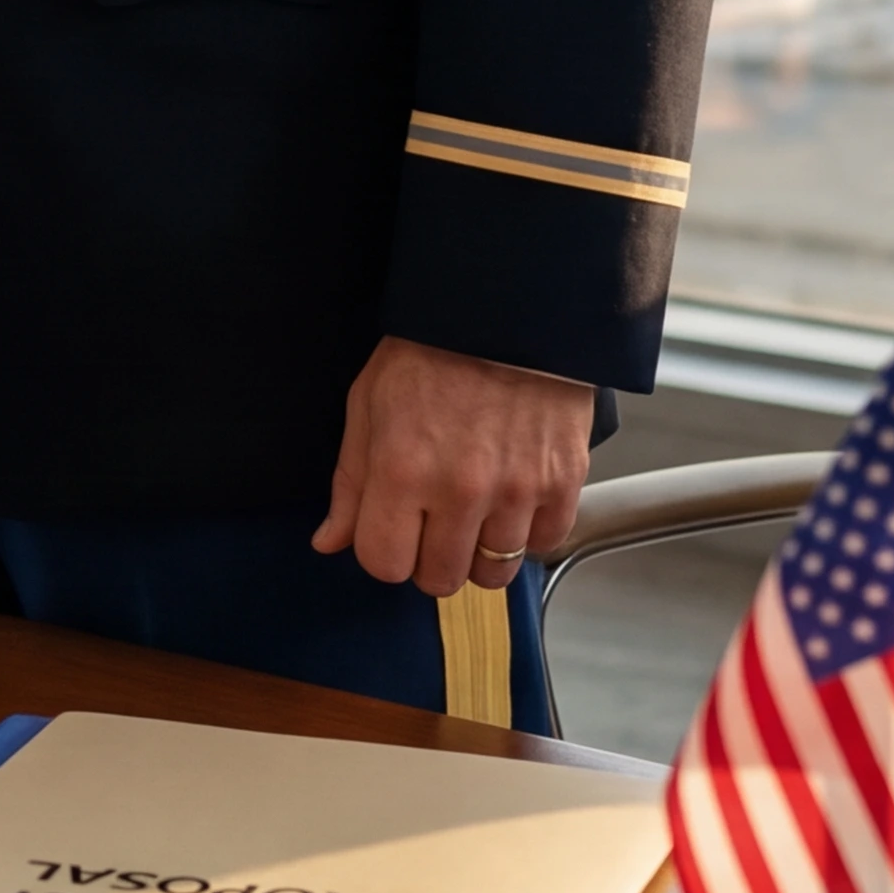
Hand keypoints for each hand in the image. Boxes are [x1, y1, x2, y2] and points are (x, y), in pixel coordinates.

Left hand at [311, 335, 591, 594]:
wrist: (506, 313)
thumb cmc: (431, 352)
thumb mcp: (368, 406)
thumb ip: (350, 483)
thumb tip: (330, 541)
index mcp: (402, 471)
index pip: (384, 563)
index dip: (384, 553)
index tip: (392, 533)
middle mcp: (460, 490)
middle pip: (439, 579)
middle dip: (429, 560)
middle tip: (433, 526)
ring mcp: (517, 490)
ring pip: (494, 572)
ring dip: (479, 553)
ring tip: (474, 515)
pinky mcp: (563, 482)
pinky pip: (543, 544)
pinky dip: (527, 534)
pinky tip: (512, 503)